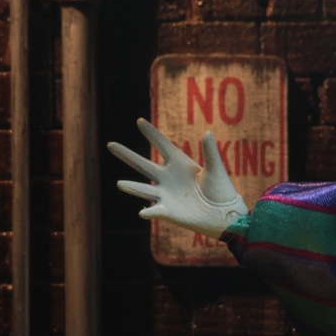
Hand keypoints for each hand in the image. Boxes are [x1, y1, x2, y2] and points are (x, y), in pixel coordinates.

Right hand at [108, 118, 247, 238]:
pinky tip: (143, 212)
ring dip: (132, 187)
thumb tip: (208, 133)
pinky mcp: (169, 211)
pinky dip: (149, 212)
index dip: (151, 133)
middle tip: (110, 144)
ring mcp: (166, 194)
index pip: (162, 145)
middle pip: (143, 164)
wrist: (224, 214)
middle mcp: (168, 177)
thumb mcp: (216, 169)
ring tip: (119, 183)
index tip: (139, 120)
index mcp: (179, 163)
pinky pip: (155, 211)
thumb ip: (210, 152)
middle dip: (127, 155)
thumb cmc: (222, 190)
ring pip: (143, 189)